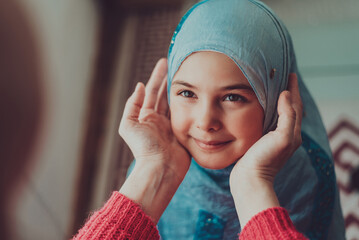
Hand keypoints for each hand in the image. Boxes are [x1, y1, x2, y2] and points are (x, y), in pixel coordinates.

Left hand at [118, 59, 190, 222]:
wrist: (161, 168)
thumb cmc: (144, 148)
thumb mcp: (129, 125)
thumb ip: (133, 105)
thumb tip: (140, 86)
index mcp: (146, 116)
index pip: (153, 91)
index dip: (158, 76)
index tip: (164, 62)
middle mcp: (159, 119)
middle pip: (166, 94)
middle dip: (171, 79)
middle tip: (178, 64)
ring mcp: (173, 125)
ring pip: (178, 102)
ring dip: (181, 89)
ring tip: (188, 75)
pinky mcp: (184, 132)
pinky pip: (188, 114)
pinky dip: (191, 104)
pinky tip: (196, 94)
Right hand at [229, 73, 302, 226]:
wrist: (249, 180)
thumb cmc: (264, 160)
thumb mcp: (281, 138)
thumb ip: (287, 116)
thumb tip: (285, 95)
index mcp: (292, 132)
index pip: (296, 105)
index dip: (294, 89)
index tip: (290, 74)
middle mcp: (286, 135)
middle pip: (290, 109)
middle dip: (288, 93)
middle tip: (281, 79)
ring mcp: (274, 139)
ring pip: (279, 115)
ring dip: (278, 101)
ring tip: (271, 89)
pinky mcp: (262, 142)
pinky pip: (269, 121)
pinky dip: (268, 111)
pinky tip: (260, 108)